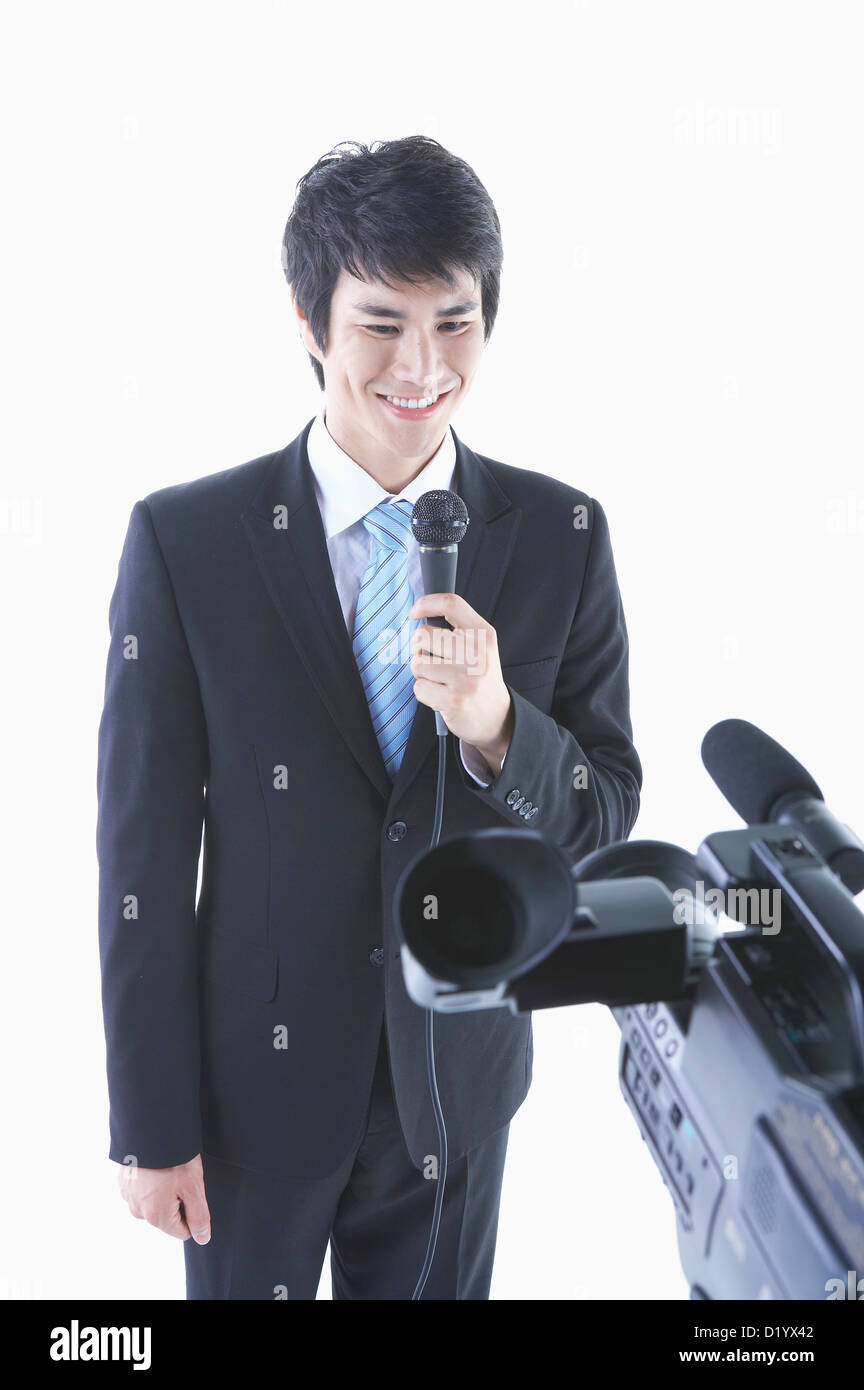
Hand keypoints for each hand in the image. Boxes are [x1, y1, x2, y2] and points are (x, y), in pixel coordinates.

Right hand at [118, 1153, 210, 1242]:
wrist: (148, 1128)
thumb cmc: (173, 1156)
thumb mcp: (193, 1187)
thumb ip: (199, 1217)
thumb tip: (202, 1239)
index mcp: (156, 1216)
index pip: (183, 1231)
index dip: (193, 1211)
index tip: (191, 1189)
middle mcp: (138, 1211)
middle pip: (168, 1218)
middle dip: (178, 1200)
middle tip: (181, 1176)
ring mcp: (128, 1196)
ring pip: (155, 1203)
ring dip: (164, 1190)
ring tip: (168, 1168)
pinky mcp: (124, 1182)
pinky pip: (143, 1190)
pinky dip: (151, 1181)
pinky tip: (156, 1165)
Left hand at [408, 594, 513, 769]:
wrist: (497, 716)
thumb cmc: (480, 677)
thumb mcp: (480, 646)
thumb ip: (457, 628)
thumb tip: (419, 612)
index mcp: (484, 635)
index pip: (451, 604)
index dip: (426, 603)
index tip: (414, 612)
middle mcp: (477, 654)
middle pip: (423, 635)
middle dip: (417, 648)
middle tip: (429, 658)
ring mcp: (466, 678)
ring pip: (417, 663)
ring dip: (421, 673)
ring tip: (438, 680)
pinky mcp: (454, 700)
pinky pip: (419, 687)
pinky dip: (424, 692)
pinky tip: (441, 695)